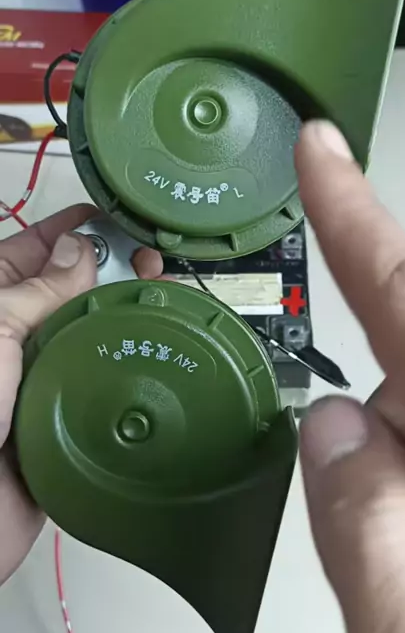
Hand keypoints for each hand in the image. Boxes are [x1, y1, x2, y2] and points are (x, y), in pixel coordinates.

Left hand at [0, 204, 163, 584]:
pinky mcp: (66, 414)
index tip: (116, 218)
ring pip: (91, 333)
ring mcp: (41, 375)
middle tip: (151, 263)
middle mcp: (14, 337)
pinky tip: (153, 350)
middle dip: (111, 269)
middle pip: (69, 288)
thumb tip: (79, 251)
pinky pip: (102, 380)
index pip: (35, 248)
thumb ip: (39, 287)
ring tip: (162, 297)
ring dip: (124, 313)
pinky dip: (127, 364)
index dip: (76, 228)